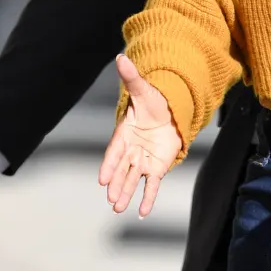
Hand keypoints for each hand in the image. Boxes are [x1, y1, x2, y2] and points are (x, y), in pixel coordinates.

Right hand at [99, 55, 181, 216]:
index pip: (115, 152)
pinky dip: (147, 198)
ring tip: (118, 209)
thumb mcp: (144, 90)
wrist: (168, 113)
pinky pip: (151, 185)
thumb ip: (132, 78)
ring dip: (126, 194)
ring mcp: (142, 161)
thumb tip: (121, 57)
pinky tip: (142, 212)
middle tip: (111, 200)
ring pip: (132, 180)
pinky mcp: (156, 168)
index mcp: (125, 134)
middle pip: (122, 170)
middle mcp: (131, 151)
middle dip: (116, 185)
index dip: (110, 165)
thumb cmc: (154, 103)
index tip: (102, 179)